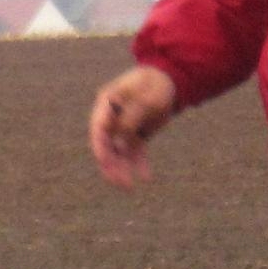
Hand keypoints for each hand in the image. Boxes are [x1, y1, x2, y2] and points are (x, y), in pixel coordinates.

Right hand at [88, 67, 178, 189]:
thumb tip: (122, 134)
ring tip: (129, 187)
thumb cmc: (155, 83)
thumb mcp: (148, 96)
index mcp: (107, 103)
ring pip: (118, 153)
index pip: (98, 128)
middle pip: (106, 144)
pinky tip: (145, 177)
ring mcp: (122, 127)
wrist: (168, 81)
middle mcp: (111, 118)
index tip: (105, 162)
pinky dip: (139, 165)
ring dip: (122, 169)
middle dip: (110, 165)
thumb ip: (134, 114)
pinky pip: (135, 153)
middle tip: (120, 182)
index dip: (100, 146)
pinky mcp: (135, 135)